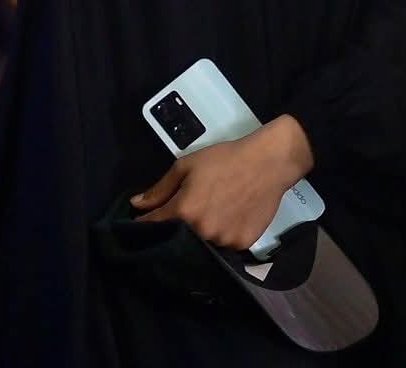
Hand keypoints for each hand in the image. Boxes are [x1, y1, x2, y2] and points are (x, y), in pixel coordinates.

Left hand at [131, 116, 312, 250]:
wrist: (269, 162)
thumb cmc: (226, 158)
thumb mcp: (188, 164)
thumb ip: (160, 188)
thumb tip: (136, 205)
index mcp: (184, 210)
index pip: (153, 226)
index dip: (145, 223)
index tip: (143, 221)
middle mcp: (201, 232)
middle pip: (177, 238)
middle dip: (176, 228)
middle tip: (187, 213)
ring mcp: (222, 241)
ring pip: (201, 245)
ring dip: (200, 234)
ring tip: (212, 214)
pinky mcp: (241, 245)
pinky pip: (223, 247)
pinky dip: (221, 237)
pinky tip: (228, 219)